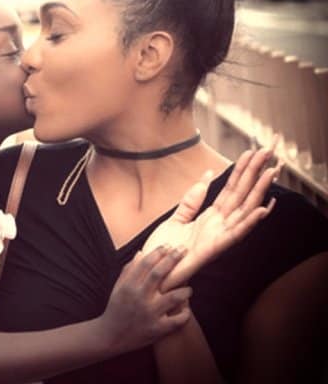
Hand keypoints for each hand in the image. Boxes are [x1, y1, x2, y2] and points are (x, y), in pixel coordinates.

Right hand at [100, 246, 192, 352]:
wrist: (110, 336)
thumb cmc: (116, 309)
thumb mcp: (118, 288)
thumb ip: (129, 270)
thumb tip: (141, 253)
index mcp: (129, 286)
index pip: (145, 264)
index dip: (158, 252)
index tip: (169, 245)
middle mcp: (139, 298)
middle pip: (159, 274)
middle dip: (173, 259)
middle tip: (184, 250)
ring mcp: (149, 314)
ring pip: (173, 297)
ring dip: (184, 291)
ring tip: (188, 289)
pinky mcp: (157, 329)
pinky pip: (177, 321)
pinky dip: (185, 314)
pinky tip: (187, 310)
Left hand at [142, 142, 280, 291]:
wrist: (151, 271)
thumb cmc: (164, 249)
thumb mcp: (176, 218)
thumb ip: (192, 199)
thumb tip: (207, 175)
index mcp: (210, 218)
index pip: (230, 190)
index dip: (241, 171)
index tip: (252, 152)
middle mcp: (218, 226)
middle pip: (240, 195)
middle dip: (254, 174)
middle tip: (268, 152)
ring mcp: (218, 237)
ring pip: (243, 210)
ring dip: (258, 192)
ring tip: (271, 173)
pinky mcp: (214, 249)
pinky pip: (235, 234)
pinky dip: (249, 222)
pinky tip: (262, 209)